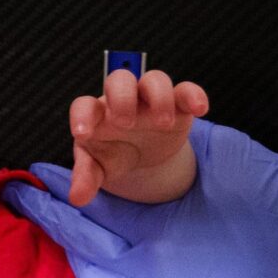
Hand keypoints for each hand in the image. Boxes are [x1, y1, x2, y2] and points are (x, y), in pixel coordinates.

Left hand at [67, 69, 208, 207]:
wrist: (141, 155)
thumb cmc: (113, 154)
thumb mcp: (98, 167)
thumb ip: (87, 177)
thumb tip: (78, 198)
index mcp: (98, 114)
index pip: (84, 105)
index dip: (81, 116)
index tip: (82, 134)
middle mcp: (123, 100)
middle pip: (120, 80)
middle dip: (121, 97)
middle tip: (125, 124)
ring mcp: (150, 100)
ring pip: (155, 79)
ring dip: (159, 97)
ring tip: (162, 124)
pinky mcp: (177, 105)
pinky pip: (186, 91)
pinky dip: (194, 95)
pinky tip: (199, 109)